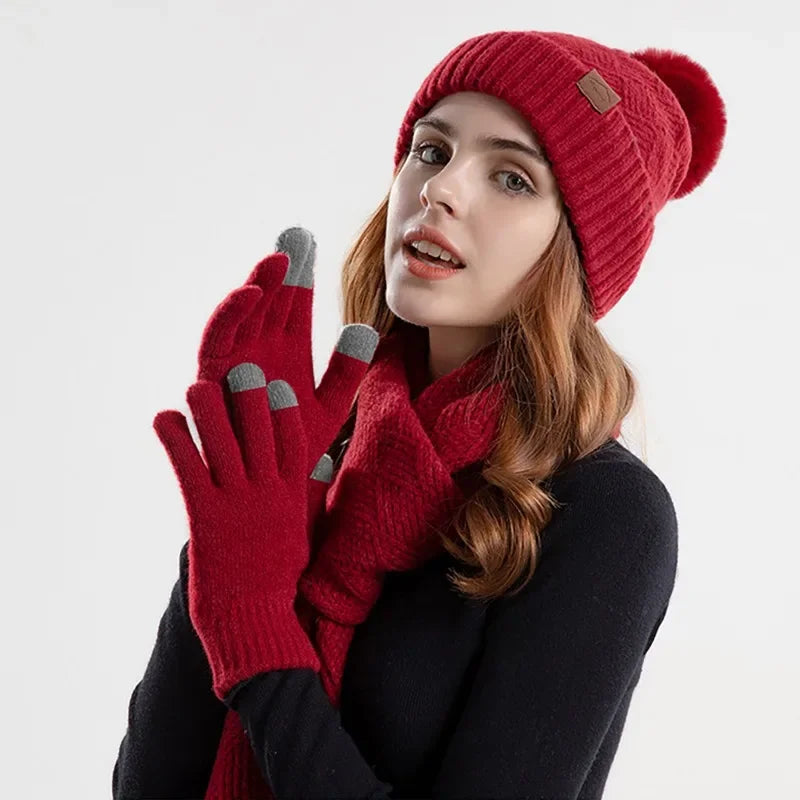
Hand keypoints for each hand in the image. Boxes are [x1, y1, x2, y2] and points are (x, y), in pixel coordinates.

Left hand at [153, 364, 319, 701]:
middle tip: (240, 370)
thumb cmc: (277, 584)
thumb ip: (306, 498)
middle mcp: (267, 494)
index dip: (283, 414)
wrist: (256, 623)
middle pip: (260, 434)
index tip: (279, 387)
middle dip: (249, 400)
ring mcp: (237, 503)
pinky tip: (164, 419)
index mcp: (291, 499)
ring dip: (209, 411)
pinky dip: (177, 441)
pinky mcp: (206, 517)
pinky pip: (190, 469)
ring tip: (198, 384)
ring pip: (224, 445)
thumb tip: (319, 466)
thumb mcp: (299, 536)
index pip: (293, 445)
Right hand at [196, 227, 378, 532]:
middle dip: (282, 270)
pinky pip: (219, 339)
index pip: (294, 305)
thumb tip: (365, 328)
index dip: (302, 274)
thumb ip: (347, 370)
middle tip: (297, 237)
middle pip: (270, 301)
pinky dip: (232, 315)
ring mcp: (235, 361)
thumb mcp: (331, 407)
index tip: (312, 242)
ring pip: (245, 314)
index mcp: (287, 352)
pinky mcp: (212, 377)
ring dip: (259, 285)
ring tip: (279, 260)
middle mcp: (259, 350)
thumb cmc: (294, 447)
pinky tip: (252, 293)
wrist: (267, 487)